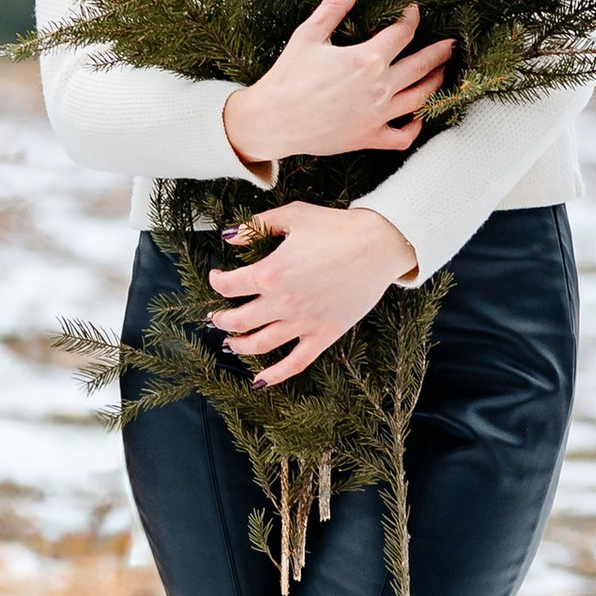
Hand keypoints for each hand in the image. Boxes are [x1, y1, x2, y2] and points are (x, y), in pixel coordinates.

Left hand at [207, 201, 417, 385]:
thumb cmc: (336, 226)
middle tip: (215, 317)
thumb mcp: (292, 215)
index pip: (228, 286)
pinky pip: (295, 363)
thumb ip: (256, 226)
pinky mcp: (324, 334)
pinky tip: (259, 380)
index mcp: (270, 272)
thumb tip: (229, 237)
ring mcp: (303, 322)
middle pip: (237, 320)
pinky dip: (274, 375)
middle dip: (220, 320)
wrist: (379, 244)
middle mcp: (282, 302)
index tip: (217, 278)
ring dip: (238, 346)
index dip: (216, 282)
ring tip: (229, 343)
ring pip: (259, 345)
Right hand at [223, 0, 454, 172]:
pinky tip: (419, 116)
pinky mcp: (369, 138)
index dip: (412, 17)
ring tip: (444, 72)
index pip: (403, 32)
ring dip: (437, 83)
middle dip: (440, 52)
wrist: (271, 120)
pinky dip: (416, 127)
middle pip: (423, 65)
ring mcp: (377, 115)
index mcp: (367, 59)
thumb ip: (336, 5)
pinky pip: (403, 136)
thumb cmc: (287, 76)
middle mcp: (379, 87)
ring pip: (422, 98)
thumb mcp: (309, 34)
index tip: (414, 10)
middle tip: (452, 44)